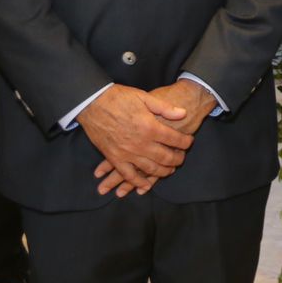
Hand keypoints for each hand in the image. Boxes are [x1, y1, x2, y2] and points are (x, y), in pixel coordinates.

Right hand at [78, 84, 193, 197]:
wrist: (92, 102)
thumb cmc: (118, 98)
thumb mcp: (144, 97)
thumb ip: (164, 108)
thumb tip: (183, 113)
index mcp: (149, 127)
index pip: (174, 139)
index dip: (185, 142)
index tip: (189, 141)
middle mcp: (140, 143)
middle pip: (165, 157)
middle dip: (177, 159)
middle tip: (182, 158)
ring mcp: (127, 152)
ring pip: (150, 169)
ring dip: (163, 171)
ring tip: (170, 170)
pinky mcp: (114, 158)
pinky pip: (128, 175)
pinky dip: (138, 183)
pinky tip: (146, 185)